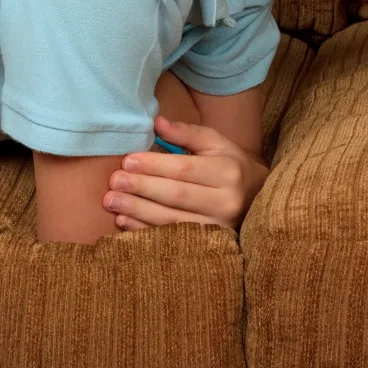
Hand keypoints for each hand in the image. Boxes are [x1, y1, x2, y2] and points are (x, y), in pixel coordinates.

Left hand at [103, 115, 269, 231]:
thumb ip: (187, 133)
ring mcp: (218, 226)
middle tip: (114, 181)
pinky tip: (124, 220)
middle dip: (141, 187)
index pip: (185, 169)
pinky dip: (144, 230)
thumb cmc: (230, 166)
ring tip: (111, 201)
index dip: (154, 166)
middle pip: (176, 195)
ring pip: (171, 220)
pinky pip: (170, 238)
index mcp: (228, 171)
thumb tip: (157, 123)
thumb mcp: (216, 144)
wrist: (256, 198)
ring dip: (137, 210)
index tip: (127, 160)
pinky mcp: (209, 245)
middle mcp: (226, 201)